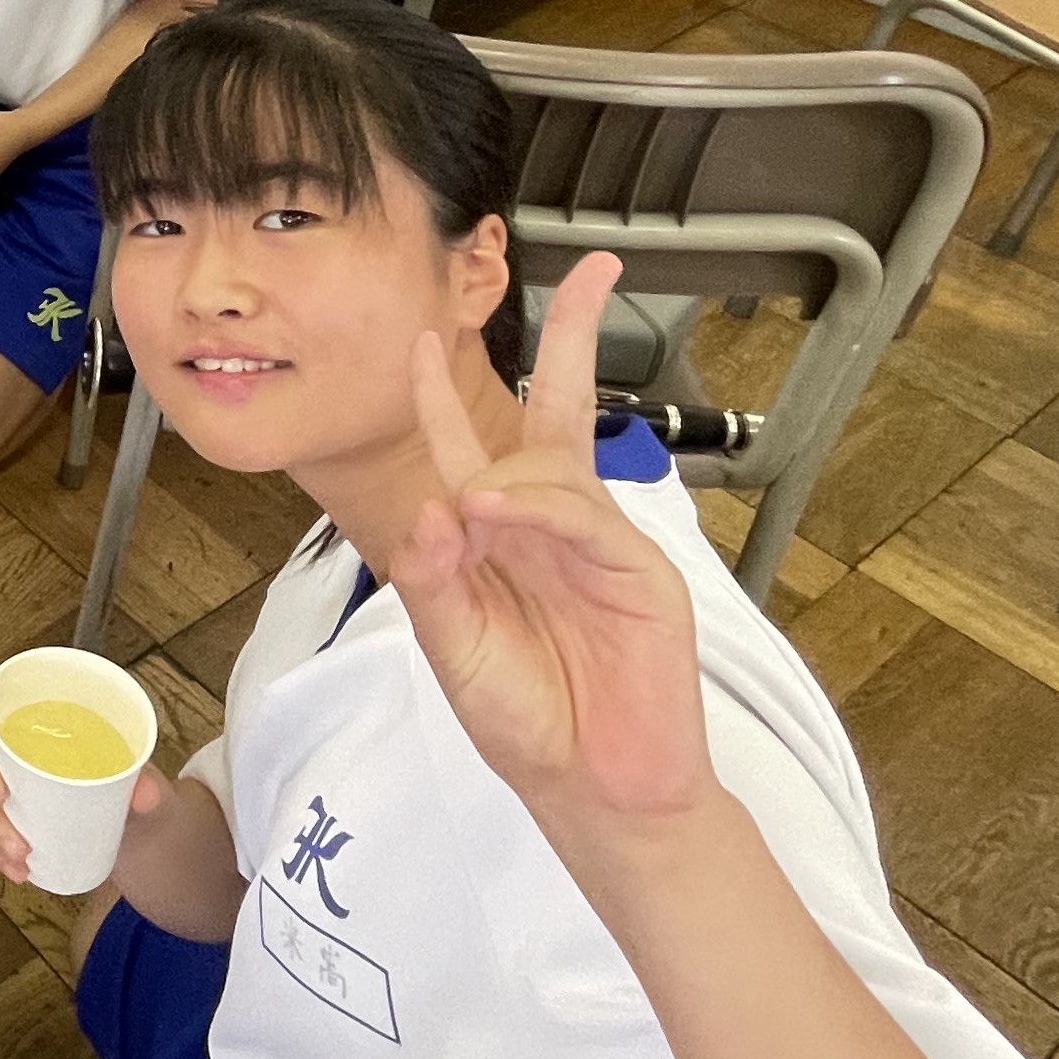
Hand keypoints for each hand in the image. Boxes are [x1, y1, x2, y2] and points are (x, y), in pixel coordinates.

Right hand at [0, 674, 168, 887]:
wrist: (144, 837)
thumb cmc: (142, 795)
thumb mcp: (154, 790)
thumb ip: (153, 788)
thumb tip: (145, 793)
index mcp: (58, 715)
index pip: (13, 686)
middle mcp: (26, 739)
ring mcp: (11, 775)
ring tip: (19, 852)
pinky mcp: (9, 810)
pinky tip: (16, 869)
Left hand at [391, 252, 714, 828]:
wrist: (593, 788)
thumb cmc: (527, 718)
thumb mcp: (454, 649)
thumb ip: (434, 580)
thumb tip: (434, 505)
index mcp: (501, 537)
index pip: (466, 445)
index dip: (437, 392)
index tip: (417, 336)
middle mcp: (552, 527)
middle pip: (559, 412)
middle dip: (574, 337)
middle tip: (592, 269)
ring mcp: (601, 545)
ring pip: (559, 466)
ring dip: (509, 476)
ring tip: (476, 508)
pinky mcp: (641, 574)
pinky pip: (587, 519)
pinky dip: (540, 509)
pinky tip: (501, 514)